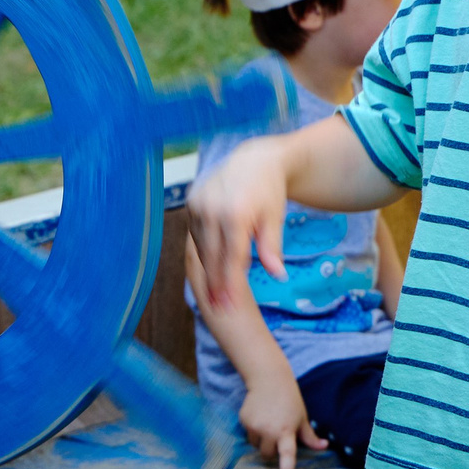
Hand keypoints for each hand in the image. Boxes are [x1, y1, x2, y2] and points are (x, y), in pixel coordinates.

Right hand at [185, 141, 289, 309]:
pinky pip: (194, 234)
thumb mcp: (275, 218)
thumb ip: (272, 247)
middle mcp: (212, 208)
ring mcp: (198, 203)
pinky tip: (209, 268)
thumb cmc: (268, 191)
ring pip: (201, 247)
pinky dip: (202, 251)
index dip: (228, 285)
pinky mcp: (191, 201)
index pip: (230, 258)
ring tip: (213, 294)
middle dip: (215, 285)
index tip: (228, 306)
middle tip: (218, 309)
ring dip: (207, 270)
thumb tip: (277, 275)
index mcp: (236, 213)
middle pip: (212, 256)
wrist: (254, 159)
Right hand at [239, 376, 323, 468]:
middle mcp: (269, 430)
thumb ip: (309, 436)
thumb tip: (324, 446)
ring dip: (260, 440)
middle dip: (271, 450)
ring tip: (267, 423)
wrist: (269, 379)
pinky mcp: (244, 420)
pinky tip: (259, 415)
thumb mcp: (302, 417)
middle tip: (276, 436)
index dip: (287, 465)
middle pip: (266, 454)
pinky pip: (247, 433)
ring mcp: (254, 425)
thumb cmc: (290, 399)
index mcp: (286, 430)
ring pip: (255, 445)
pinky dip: (252, 429)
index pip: (287, 452)